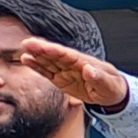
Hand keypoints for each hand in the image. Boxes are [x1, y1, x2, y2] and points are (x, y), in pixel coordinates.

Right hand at [3, 36, 131, 112]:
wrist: (112, 95)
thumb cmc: (113, 87)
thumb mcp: (110, 85)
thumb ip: (99, 78)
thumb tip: (88, 69)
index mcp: (85, 62)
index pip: (67, 55)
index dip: (53, 50)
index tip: (41, 45)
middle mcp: (73, 64)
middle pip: (54, 55)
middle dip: (41, 49)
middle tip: (26, 43)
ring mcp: (66, 71)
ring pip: (48, 62)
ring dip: (36, 56)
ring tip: (24, 49)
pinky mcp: (61, 80)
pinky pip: (47, 72)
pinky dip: (37, 66)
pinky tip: (26, 60)